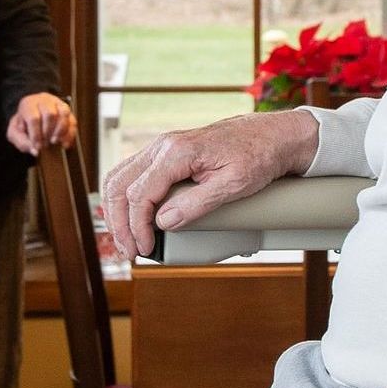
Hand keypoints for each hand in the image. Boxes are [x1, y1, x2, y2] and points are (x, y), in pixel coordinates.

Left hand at [7, 93, 77, 153]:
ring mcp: (57, 103)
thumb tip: (35, 151)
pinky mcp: (67, 111)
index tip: (37, 147)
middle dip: (48, 133)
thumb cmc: (23, 125)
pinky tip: (64, 144)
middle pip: (50, 114)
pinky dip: (70, 134)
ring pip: (64, 114)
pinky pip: (72, 121)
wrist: (31, 115)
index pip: (34, 118)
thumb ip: (22, 142)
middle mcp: (44, 100)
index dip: (36, 135)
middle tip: (45, 144)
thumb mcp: (15, 133)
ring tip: (55, 142)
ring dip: (61, 131)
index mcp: (28, 104)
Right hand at [101, 109, 318, 260]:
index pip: (140, 194)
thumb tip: (163, 222)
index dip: (137, 227)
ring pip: (120, 178)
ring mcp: (161, 147)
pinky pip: (132, 174)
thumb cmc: (256, 157)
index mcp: (177, 152)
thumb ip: (196, 204)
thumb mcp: (233, 185)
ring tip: (127, 239)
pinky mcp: (165, 154)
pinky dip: (125, 197)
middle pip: (120, 185)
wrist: (269, 136)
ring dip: (117, 211)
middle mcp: (162, 146)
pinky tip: (131, 217)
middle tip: (130, 251)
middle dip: (119, 223)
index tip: (145, 248)